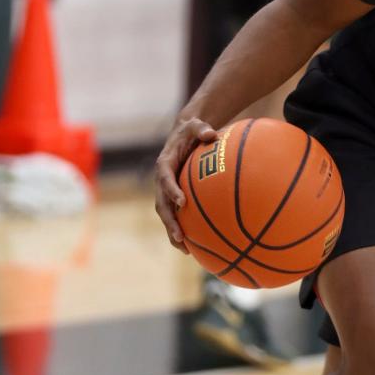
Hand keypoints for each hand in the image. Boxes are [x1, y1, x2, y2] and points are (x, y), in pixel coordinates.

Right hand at [154, 118, 218, 250]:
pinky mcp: (173, 197)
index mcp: (165, 164)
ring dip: (173, 232)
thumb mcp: (196, 125)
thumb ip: (202, 129)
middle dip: (169, 221)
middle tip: (180, 236)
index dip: (171, 191)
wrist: (184, 135)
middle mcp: (162, 181)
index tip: (182, 202)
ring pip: (166, 215)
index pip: (165, 179)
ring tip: (184, 249)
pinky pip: (176, 216)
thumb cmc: (192, 130)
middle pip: (162, 204)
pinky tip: (195, 247)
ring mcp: (166, 191)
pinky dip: (182, 230)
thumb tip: (212, 134)